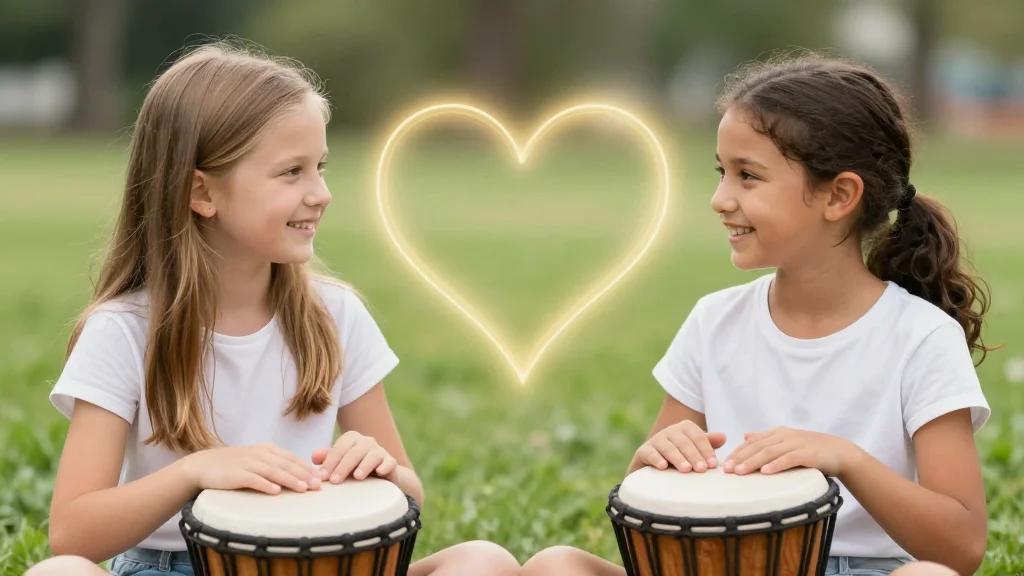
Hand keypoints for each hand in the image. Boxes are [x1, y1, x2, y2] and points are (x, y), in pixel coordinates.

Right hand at [181, 444, 321, 494]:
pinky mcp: (236, 474)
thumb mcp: (257, 460)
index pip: (292, 458)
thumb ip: (275, 464)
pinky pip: (253, 479)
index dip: (307, 468)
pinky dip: (265, 485)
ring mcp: (248, 463)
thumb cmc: (234, 465)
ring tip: (303, 488)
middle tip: (318, 485)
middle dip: (304, 475)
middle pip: (286, 464)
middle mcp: (260, 454)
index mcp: (267, 449)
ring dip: (290, 479)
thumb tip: (299, 475)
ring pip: (273, 471)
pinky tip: (275, 491)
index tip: (322, 478)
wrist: (203, 465)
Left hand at [312, 431, 398, 483]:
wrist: (380, 475)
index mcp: (352, 439)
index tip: (323, 476)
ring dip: (364, 465)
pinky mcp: (391, 462)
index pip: (340, 448)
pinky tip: (380, 472)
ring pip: (372, 455)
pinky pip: (389, 462)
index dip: (330, 461)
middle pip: (354, 451)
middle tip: (334, 481)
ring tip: (356, 477)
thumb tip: (314, 457)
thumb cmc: (354, 467)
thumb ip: (328, 458)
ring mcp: (380, 451)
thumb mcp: (340, 463)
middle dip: (343, 466)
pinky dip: (385, 466)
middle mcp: (366, 442)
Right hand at [634, 419, 726, 472]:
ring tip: (686, 469)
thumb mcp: (695, 451)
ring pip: (667, 447)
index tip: (712, 465)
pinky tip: (663, 466)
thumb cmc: (680, 458)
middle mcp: (669, 432)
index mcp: (684, 429)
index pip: (697, 436)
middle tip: (701, 469)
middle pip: (683, 441)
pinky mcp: (643, 451)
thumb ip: (707, 443)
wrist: (653, 468)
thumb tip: (723, 437)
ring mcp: (655, 440)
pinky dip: (656, 458)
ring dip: (677, 457)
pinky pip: (649, 453)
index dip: (706, 449)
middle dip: (693, 455)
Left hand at [723, 427, 860, 475]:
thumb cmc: (810, 451)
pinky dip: (776, 465)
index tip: (723, 465)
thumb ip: (766, 440)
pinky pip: (789, 459)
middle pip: (757, 446)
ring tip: (740, 472)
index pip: (752, 442)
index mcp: (777, 433)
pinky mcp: (808, 453)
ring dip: (753, 462)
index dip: (737, 452)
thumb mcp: (786, 443)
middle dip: (740, 458)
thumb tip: (745, 436)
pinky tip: (765, 472)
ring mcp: (796, 443)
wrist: (840, 452)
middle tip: (726, 470)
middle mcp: (784, 436)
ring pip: (770, 452)